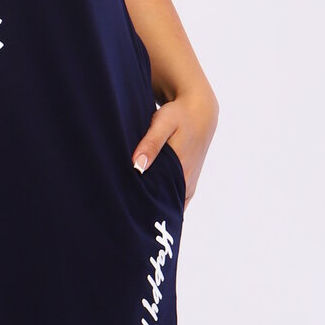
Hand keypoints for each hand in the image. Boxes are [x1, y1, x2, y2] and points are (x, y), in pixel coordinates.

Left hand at [132, 90, 217, 207]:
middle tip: (124, 212)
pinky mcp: (188, 183)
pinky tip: (146, 201)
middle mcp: (186, 182)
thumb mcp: (163, 123)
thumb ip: (151, 144)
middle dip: (146, 210)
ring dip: (154, 206)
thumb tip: (137, 166)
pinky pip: (175, 200)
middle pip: (163, 206)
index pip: (159, 200)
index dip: (142, 207)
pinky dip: (162, 202)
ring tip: (132, 209)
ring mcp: (188, 184)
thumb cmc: (180, 115)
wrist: (201, 112)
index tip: (126, 211)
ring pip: (169, 204)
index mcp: (180, 170)